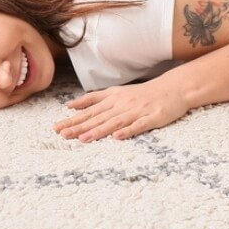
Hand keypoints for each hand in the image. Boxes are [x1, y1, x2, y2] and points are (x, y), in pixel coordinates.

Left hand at [52, 81, 189, 142]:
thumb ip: (93, 99)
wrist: (172, 89)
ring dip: (98, 131)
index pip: (89, 111)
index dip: (73, 120)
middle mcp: (121, 105)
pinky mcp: (152, 118)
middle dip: (79, 126)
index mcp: (112, 99)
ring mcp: (136, 112)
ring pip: (114, 122)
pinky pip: (138, 126)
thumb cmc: (141, 93)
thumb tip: (70, 105)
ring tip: (83, 139)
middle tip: (63, 135)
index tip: (56, 128)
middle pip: (98, 117)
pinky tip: (117, 138)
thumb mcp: (115, 92)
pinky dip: (127, 131)